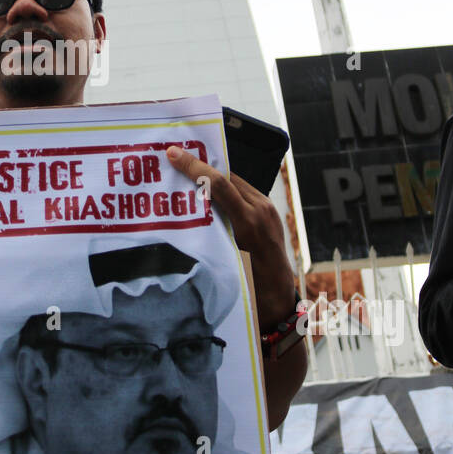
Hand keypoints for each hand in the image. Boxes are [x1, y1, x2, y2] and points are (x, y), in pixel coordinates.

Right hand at [165, 145, 295, 331]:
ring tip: (188, 174)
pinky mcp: (270, 211)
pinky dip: (227, 189)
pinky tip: (210, 194)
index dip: (194, 166)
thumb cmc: (250, 287)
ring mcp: (268, 210)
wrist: (279, 299)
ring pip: (236, 183)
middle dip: (200, 167)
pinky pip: (244, 193)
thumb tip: (188, 206)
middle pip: (226, 178)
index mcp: (248, 223)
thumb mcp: (224, 260)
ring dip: (213, 178)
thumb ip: (211, 231)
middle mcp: (260, 210)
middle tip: (175, 158)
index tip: (174, 154)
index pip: (218, 184)